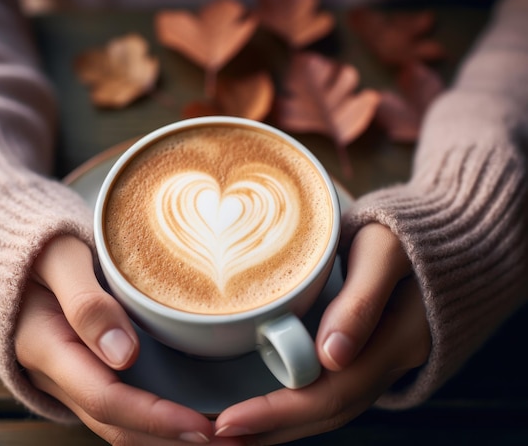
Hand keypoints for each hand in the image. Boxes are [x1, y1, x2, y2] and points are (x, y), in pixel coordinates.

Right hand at [15, 235, 236, 444]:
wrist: (15, 256)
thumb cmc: (41, 246)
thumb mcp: (59, 258)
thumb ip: (86, 303)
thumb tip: (123, 355)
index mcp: (46, 346)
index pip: (106, 398)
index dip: (154, 418)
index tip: (201, 425)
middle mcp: (56, 374)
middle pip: (115, 425)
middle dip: (170, 441)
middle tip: (228, 442)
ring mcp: (68, 378)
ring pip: (118, 425)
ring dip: (165, 439)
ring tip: (220, 440)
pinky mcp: (83, 372)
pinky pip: (119, 408)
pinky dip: (154, 422)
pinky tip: (189, 419)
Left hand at [214, 224, 430, 443]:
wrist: (446, 236)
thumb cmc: (411, 234)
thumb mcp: (386, 251)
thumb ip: (363, 299)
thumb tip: (331, 356)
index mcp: (393, 343)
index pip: (328, 395)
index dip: (276, 414)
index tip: (228, 421)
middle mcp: (386, 364)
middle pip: (324, 413)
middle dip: (268, 431)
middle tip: (215, 436)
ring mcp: (377, 362)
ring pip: (326, 408)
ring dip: (277, 426)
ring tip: (228, 432)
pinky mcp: (366, 352)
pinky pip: (329, 391)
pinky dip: (292, 405)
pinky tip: (263, 406)